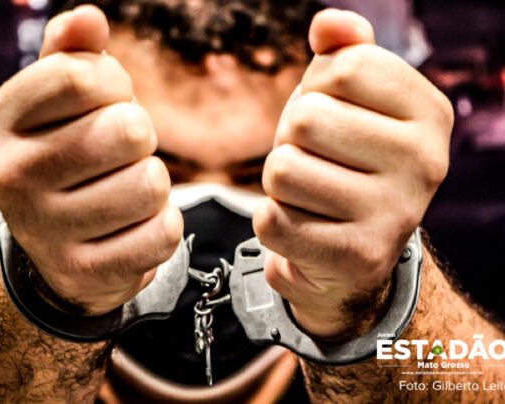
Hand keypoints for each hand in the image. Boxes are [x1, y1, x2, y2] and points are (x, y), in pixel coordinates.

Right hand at [0, 6, 182, 314]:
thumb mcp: (57, 104)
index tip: (106, 105)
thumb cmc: (67, 159)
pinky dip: (161, 226)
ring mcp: (47, 231)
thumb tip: (90, 18)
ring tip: (123, 192)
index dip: (116, 87)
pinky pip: (163, 233)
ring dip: (152, 185)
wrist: (56, 247)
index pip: (86, 78)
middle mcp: (14, 176)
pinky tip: (132, 228)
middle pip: (128, 131)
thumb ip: (72, 57)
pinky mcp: (86, 272)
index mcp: (2, 122)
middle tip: (118, 156)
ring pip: (152, 185)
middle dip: (139, 139)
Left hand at [253, 9, 452, 337]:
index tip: (333, 120)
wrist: (356, 253)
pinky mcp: (357, 257)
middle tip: (317, 164)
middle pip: (304, 120)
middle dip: (291, 141)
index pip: (344, 67)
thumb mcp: (353, 103)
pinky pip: (272, 221)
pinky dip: (274, 222)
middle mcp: (424, 162)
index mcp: (429, 112)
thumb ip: (345, 52)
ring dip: (281, 185)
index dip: (317, 91)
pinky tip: (306, 228)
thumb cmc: (347, 165)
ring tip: (312, 197)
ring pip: (282, 171)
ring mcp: (394, 214)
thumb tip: (328, 25)